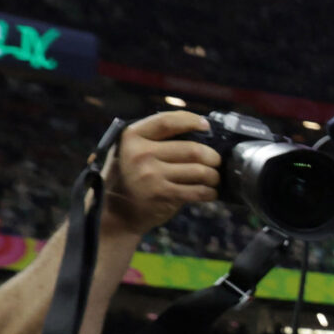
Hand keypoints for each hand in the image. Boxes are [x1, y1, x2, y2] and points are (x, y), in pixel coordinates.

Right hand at [105, 110, 219, 234]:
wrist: (117, 212)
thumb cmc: (131, 177)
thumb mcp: (131, 151)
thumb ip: (155, 140)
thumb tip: (196, 133)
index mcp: (132, 137)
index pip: (167, 121)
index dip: (191, 121)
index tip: (205, 125)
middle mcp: (140, 153)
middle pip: (192, 149)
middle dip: (212, 156)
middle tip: (216, 161)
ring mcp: (151, 175)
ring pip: (200, 171)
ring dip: (213, 176)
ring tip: (213, 177)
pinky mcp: (162, 194)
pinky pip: (198, 191)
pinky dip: (209, 192)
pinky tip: (210, 192)